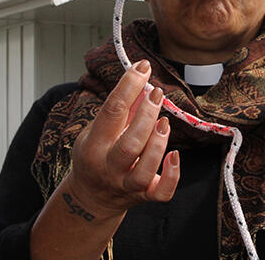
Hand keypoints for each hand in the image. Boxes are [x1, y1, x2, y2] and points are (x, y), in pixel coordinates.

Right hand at [63, 59, 179, 219]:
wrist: (90, 197)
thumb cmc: (94, 156)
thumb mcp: (96, 131)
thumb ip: (121, 111)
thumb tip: (144, 85)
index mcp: (94, 145)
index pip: (112, 110)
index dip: (129, 85)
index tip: (143, 67)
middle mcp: (109, 166)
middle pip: (130, 143)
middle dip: (146, 115)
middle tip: (157, 93)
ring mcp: (126, 184)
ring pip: (145, 168)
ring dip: (158, 143)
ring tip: (164, 122)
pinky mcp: (143, 196)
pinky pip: (161, 192)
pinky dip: (171, 175)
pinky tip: (174, 156)